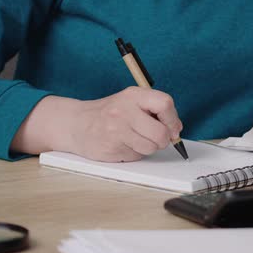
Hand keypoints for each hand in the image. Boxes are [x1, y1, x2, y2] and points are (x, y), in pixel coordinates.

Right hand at [12, 87, 182, 161]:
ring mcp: (116, 130)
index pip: (165, 104)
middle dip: (163, 140)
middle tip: (155, 138)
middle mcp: (124, 111)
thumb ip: (155, 111)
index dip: (173, 120)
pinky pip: (136, 156)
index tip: (173, 128)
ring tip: (134, 139)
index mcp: (133, 95)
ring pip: (150, 148)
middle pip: (160, 133)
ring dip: (148, 148)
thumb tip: (176, 129)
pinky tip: (122, 144)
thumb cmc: (109, 113)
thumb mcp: (131, 102)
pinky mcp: (111, 148)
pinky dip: (134, 153)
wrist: (76, 124)